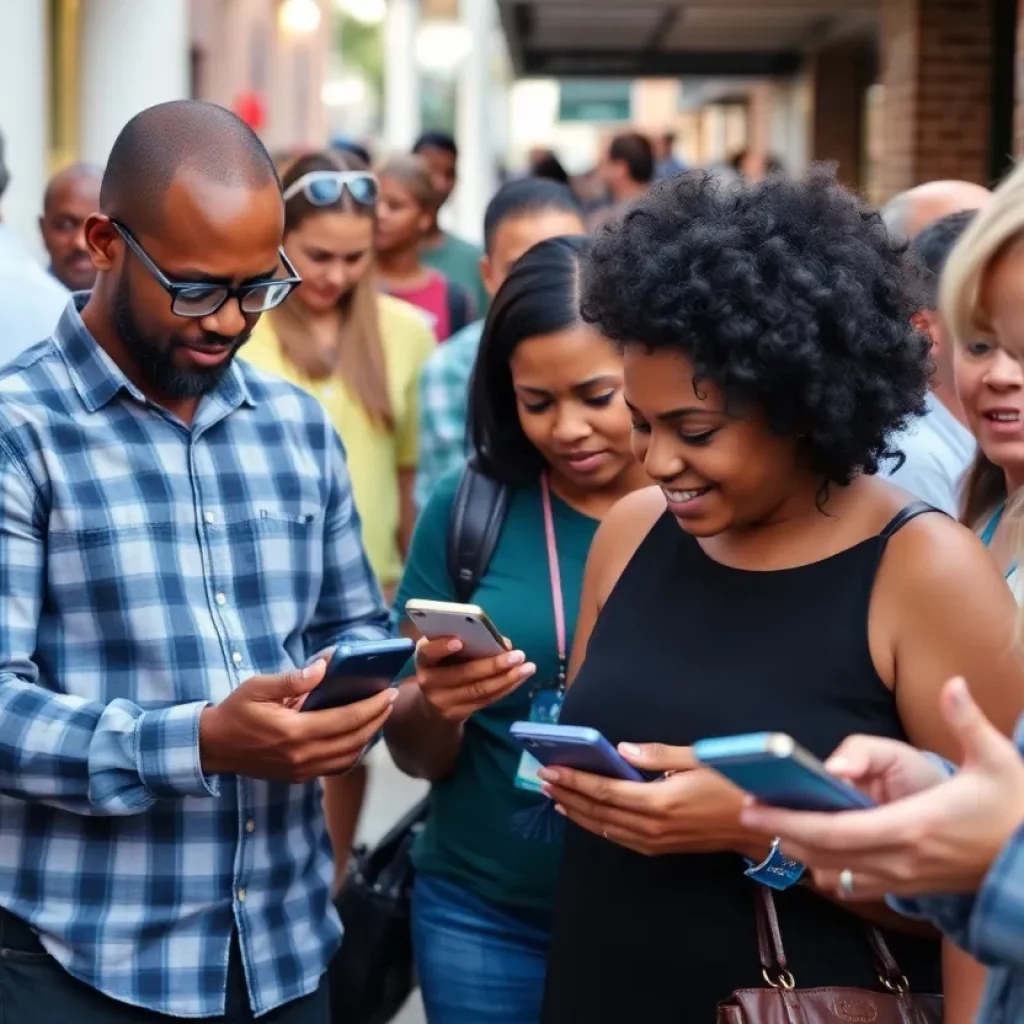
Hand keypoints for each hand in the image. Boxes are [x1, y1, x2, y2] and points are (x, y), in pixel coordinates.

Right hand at [199, 659, 397, 781]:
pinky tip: (358, 735)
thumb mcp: (258, 687)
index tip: (387, 692)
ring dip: (368, 736)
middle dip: (377, 719)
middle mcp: (301, 755)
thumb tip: (323, 667)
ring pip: (349, 757)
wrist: (213, 747)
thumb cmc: (236, 711)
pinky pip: (335, 767)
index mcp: (293, 731)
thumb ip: (292, 679)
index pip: (345, 719)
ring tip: (378, 715)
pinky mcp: (299, 777)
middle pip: (354, 739)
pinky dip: (353, 752)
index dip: (371, 706)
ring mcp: (301, 770)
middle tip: (389, 699)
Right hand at [413, 636, 535, 723]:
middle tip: (518, 655)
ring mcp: (442, 701)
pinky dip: (505, 688)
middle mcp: (429, 681)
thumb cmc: (445, 664)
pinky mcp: (457, 714)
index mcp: (424, 658)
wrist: (433, 700)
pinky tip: (520, 678)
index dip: (441, 647)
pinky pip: (486, 700)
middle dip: (493, 664)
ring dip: (507, 678)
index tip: (459, 641)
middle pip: (463, 674)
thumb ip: (466, 642)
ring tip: (527, 667)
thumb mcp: (445, 651)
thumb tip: (503, 643)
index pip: (428, 652)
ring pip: (479, 690)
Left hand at [538, 743, 753, 856]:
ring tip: (555, 796)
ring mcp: (655, 841)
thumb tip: (620, 749)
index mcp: (658, 802)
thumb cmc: (731, 786)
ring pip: (604, 828)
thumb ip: (657, 755)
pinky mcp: (659, 848)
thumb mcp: (698, 759)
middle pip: (597, 811)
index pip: (604, 790)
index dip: (574, 780)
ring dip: (576, 812)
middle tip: (542, 780)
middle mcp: (651, 826)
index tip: (549, 770)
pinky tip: (585, 815)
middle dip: (567, 795)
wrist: (759, 827)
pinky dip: (596, 825)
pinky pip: (618, 838)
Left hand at [739, 678, 1023, 898]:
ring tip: (774, 819)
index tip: (756, 806)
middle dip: (782, 831)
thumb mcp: (998, 759)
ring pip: (834, 871)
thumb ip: (969, 721)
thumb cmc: (1011, 808)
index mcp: (912, 826)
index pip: (837, 831)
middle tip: (749, 808)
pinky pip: (854, 884)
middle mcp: (900, 859)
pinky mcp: (906, 888)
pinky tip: (812, 845)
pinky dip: (827, 868)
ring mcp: (902, 879)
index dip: (791, 820)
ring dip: (801, 849)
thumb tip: (953, 684)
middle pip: (824, 853)